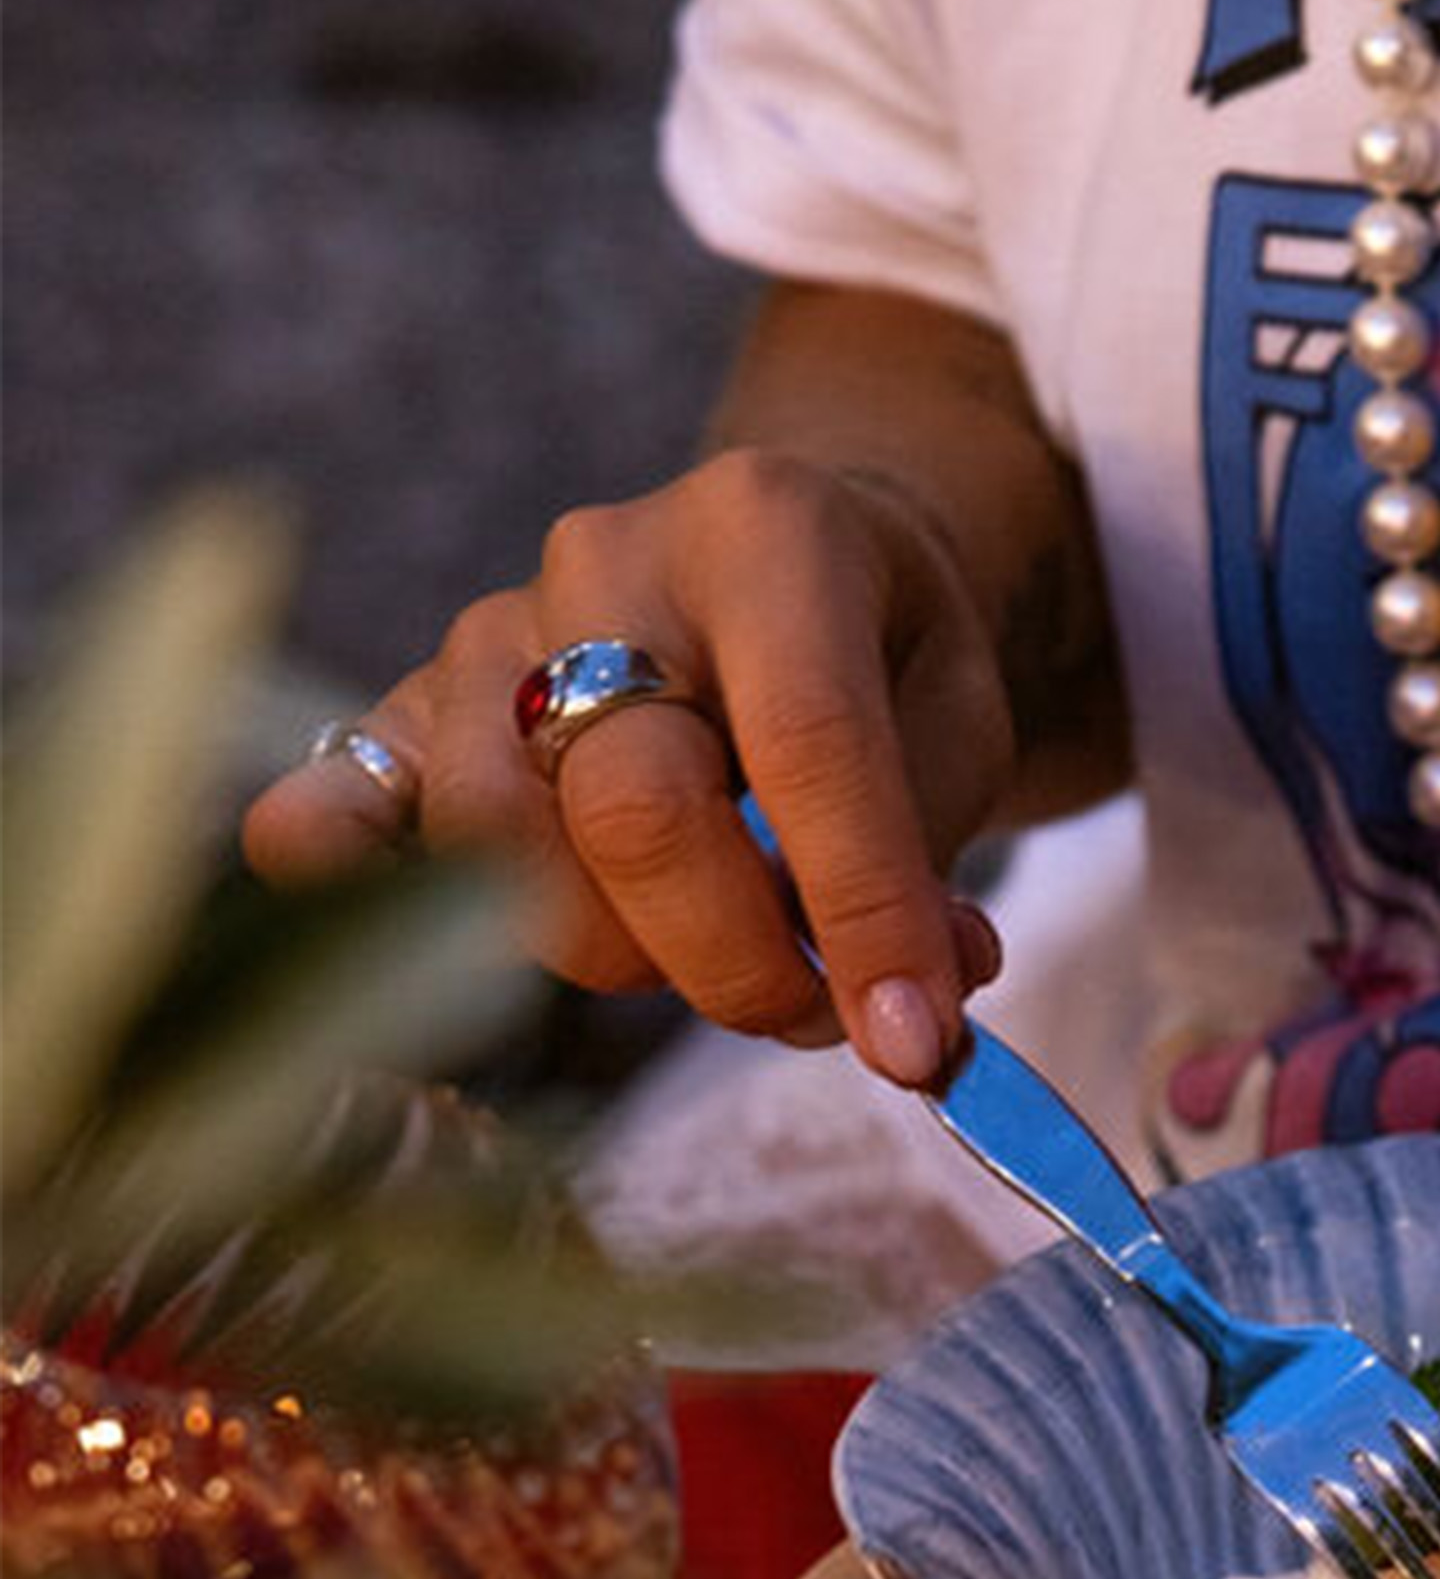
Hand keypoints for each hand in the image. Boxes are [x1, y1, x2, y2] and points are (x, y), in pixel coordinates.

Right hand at [243, 449, 1011, 1083]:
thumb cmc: (882, 655)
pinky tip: (404, 944)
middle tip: (814, 1009)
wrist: (787, 560)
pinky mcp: (412, 708)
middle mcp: (609, 566)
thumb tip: (903, 1017)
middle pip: (634, 809)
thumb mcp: (960, 725)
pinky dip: (349, 884)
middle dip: (737, 959)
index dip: (864, 915)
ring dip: (623, 957)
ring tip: (717, 954)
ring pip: (507, 850)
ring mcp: (491, 633)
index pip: (808, 743)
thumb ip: (929, 862)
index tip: (915, 1044)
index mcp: (768, 534)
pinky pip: (341, 806)